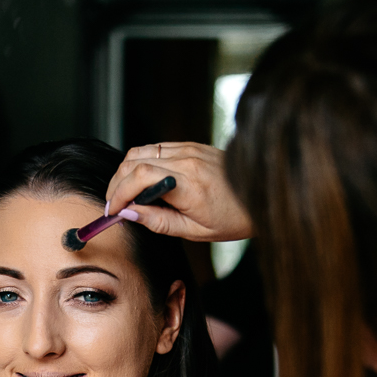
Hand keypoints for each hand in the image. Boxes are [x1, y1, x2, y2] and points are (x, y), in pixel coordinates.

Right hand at [104, 143, 252, 243]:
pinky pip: (157, 148)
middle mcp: (188, 160)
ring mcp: (190, 148)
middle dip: (117, 183)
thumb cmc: (235, 217)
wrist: (263, 194)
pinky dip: (143, 162)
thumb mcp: (195, 231)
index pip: (140, 178)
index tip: (113, 210)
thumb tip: (129, 213)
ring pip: (142, 151)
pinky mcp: (192, 145)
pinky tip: (144, 181)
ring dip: (127, 171)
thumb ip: (159, 221)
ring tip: (126, 193)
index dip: (119, 193)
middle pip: (134, 160)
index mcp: (189, 184)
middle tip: (115, 204)